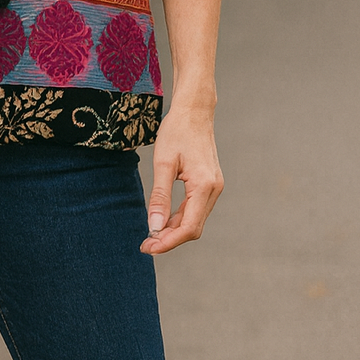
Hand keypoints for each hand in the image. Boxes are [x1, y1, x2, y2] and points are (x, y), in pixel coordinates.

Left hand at [141, 103, 223, 255]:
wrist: (194, 111)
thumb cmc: (177, 132)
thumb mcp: (163, 163)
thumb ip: (160, 197)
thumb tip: (154, 227)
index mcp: (205, 186)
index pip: (188, 227)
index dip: (168, 242)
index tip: (148, 247)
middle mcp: (214, 190)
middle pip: (193, 228)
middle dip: (170, 240)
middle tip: (145, 245)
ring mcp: (214, 187)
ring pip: (194, 220)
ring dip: (174, 231)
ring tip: (151, 235)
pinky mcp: (209, 184)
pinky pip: (195, 209)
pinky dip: (179, 218)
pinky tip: (163, 220)